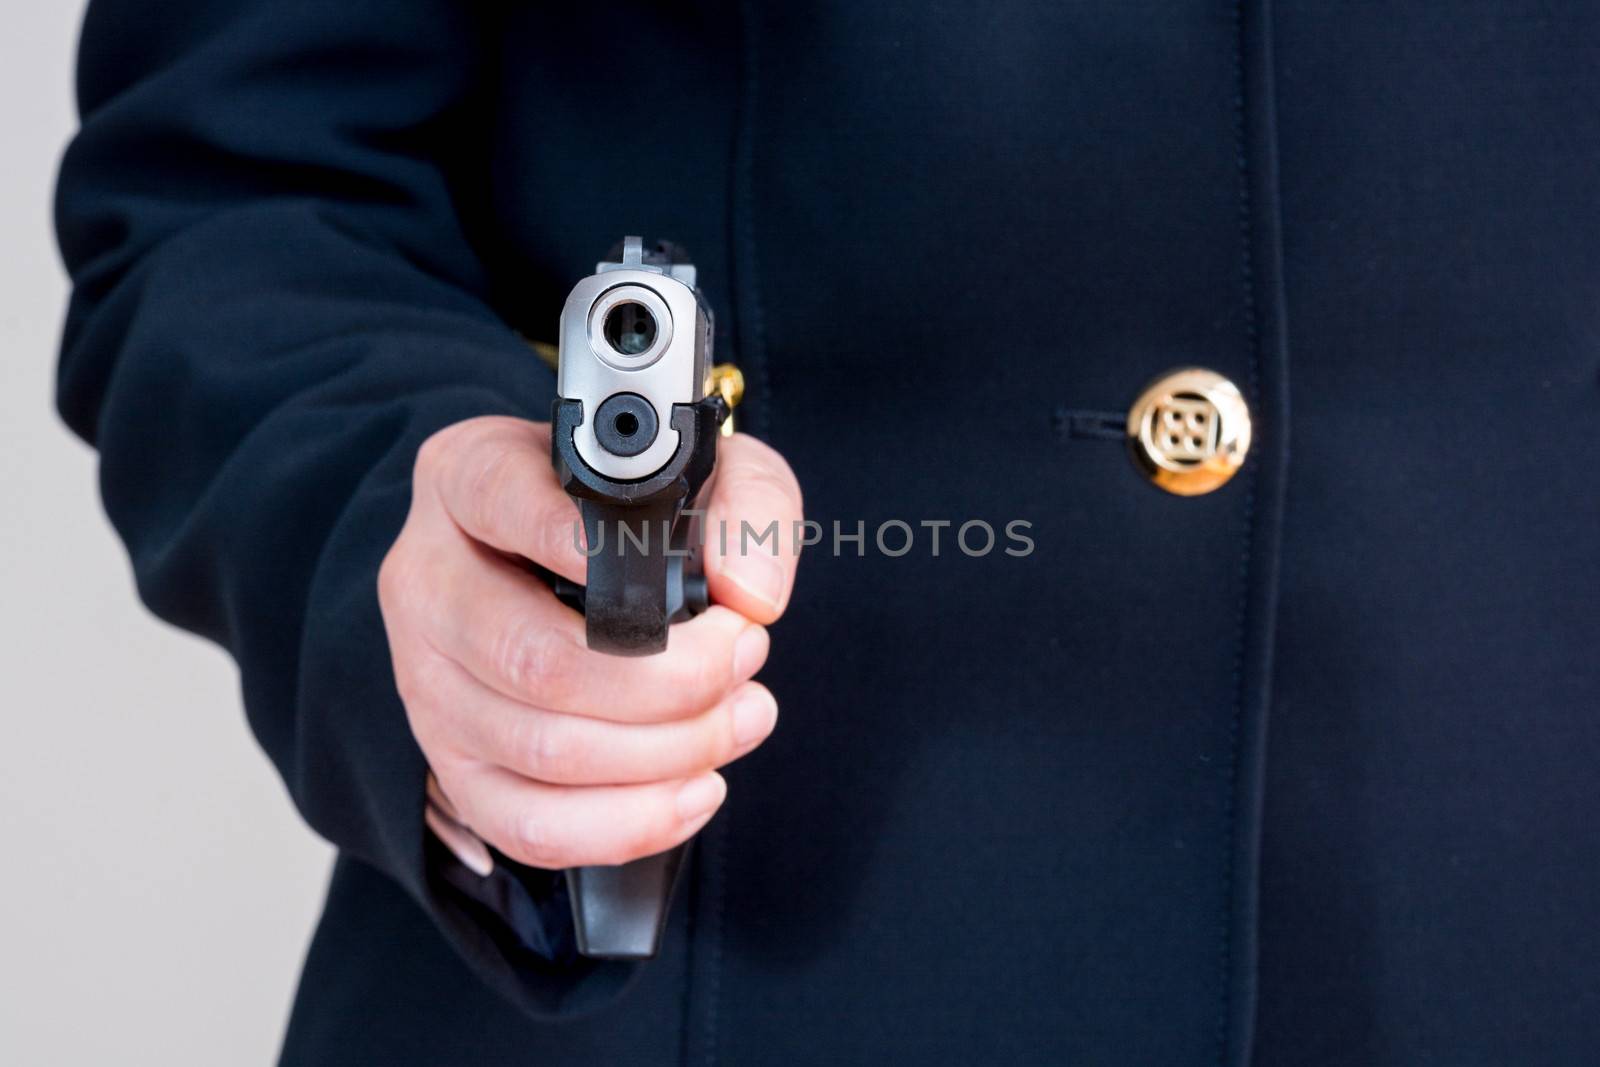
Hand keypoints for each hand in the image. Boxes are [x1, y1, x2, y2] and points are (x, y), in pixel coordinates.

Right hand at [378, 416, 801, 870]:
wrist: (590, 570)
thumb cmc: (638, 513)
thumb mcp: (707, 468)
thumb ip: (748, 505)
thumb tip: (748, 594)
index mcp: (467, 479)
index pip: (497, 497)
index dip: (572, 541)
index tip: (662, 582)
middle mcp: (427, 581)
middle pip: (535, 660)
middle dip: (673, 679)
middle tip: (746, 653)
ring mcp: (428, 684)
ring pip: (542, 751)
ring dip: (670, 751)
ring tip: (743, 715)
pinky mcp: (453, 768)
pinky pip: (530, 825)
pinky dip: (631, 823)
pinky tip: (696, 787)